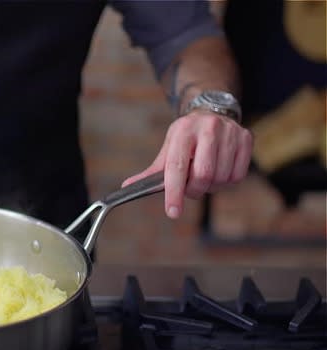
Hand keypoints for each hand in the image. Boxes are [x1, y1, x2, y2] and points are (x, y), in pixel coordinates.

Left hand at [123, 110, 252, 218]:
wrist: (212, 112)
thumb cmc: (186, 137)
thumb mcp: (168, 148)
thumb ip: (152, 171)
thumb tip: (127, 187)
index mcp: (183, 131)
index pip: (177, 167)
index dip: (174, 192)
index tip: (172, 212)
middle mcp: (208, 128)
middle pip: (203, 175)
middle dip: (195, 190)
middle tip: (191, 188)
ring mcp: (229, 132)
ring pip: (221, 178)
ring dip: (211, 187)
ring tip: (205, 177)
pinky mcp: (246, 138)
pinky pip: (238, 175)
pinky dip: (227, 182)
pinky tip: (220, 171)